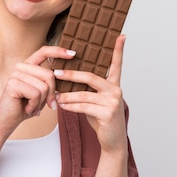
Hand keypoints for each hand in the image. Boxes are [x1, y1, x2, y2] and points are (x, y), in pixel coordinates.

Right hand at [0, 46, 75, 132]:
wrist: (9, 119)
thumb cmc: (27, 105)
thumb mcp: (42, 92)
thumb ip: (50, 82)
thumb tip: (66, 74)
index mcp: (29, 65)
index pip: (44, 52)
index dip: (58, 51)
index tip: (73, 54)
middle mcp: (21, 66)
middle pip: (49, 75)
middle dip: (50, 94)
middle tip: (43, 104)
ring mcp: (16, 74)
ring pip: (43, 87)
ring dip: (41, 102)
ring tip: (32, 106)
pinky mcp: (13, 84)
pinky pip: (36, 94)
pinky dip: (34, 105)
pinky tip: (27, 108)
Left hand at [53, 35, 127, 152]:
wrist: (112, 141)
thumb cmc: (102, 118)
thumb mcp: (96, 101)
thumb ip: (89, 89)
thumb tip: (68, 76)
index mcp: (114, 85)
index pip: (116, 64)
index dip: (118, 50)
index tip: (121, 35)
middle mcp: (116, 90)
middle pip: (90, 77)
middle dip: (71, 74)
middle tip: (56, 72)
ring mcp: (113, 102)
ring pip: (83, 94)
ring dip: (67, 95)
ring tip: (55, 95)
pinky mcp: (107, 113)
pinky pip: (83, 107)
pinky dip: (71, 106)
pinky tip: (62, 106)